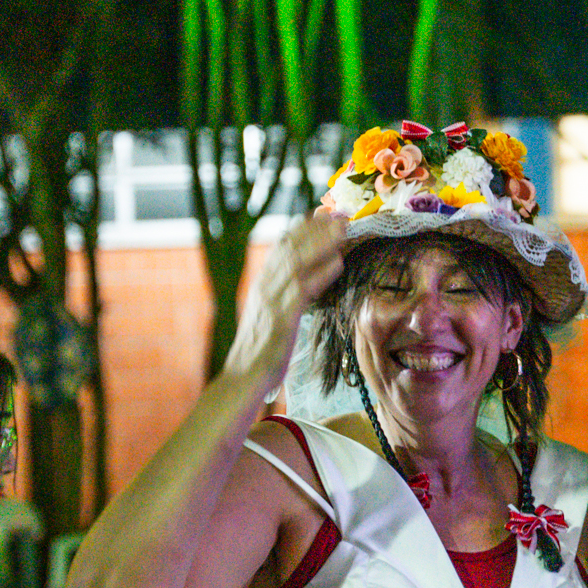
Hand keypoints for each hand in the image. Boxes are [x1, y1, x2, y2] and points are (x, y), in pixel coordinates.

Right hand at [224, 207, 346, 383]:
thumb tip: (306, 277)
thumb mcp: (274, 313)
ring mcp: (271, 301)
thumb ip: (286, 293)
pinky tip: (337, 263)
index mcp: (263, 283)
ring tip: (344, 228)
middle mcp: (265, 286)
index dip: (304, 226)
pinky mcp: (281, 320)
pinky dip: (320, 274)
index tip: (324, 211)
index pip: (283, 245)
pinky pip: (302, 291)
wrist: (244, 377)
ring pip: (297, 262)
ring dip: (322, 242)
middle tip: (340, 212)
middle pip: (291, 247)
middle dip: (316, 227)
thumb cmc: (264, 348)